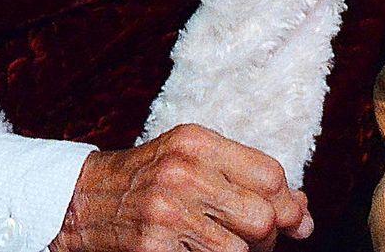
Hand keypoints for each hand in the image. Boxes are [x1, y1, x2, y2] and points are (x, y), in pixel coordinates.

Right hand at [49, 124, 313, 251]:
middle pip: (262, 216)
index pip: (270, 174)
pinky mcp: (150, 249)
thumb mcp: (193, 160)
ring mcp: (166, 214)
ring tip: (228, 247)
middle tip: (258, 240)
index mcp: (197, 142)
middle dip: (269, 236)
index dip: (287, 201)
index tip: (289, 216)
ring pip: (239, 251)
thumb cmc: (149, 178)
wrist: (81, 200)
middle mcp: (183, 173)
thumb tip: (304, 214)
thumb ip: (246, 178)